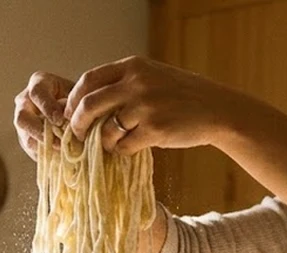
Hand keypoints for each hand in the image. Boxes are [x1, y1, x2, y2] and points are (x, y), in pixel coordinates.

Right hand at [13, 71, 74, 160]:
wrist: (76, 109)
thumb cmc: (78, 97)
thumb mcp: (79, 94)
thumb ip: (75, 103)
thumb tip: (74, 120)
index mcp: (38, 83)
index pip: (37, 93)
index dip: (47, 107)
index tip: (60, 120)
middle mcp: (25, 101)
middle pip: (22, 118)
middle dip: (39, 131)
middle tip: (58, 140)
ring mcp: (24, 123)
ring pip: (26, 138)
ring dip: (44, 146)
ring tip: (63, 151)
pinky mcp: (27, 139)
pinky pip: (33, 150)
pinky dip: (47, 154)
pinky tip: (61, 156)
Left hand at [64, 56, 236, 154]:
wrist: (215, 109)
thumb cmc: (180, 95)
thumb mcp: (151, 76)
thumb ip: (122, 84)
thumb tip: (84, 104)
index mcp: (133, 67)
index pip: (89, 80)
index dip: (73, 99)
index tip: (70, 113)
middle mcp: (137, 83)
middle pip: (89, 104)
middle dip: (78, 123)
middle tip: (77, 135)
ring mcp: (146, 106)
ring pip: (105, 130)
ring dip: (103, 142)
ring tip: (111, 144)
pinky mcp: (155, 130)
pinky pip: (124, 146)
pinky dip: (121, 151)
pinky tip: (129, 148)